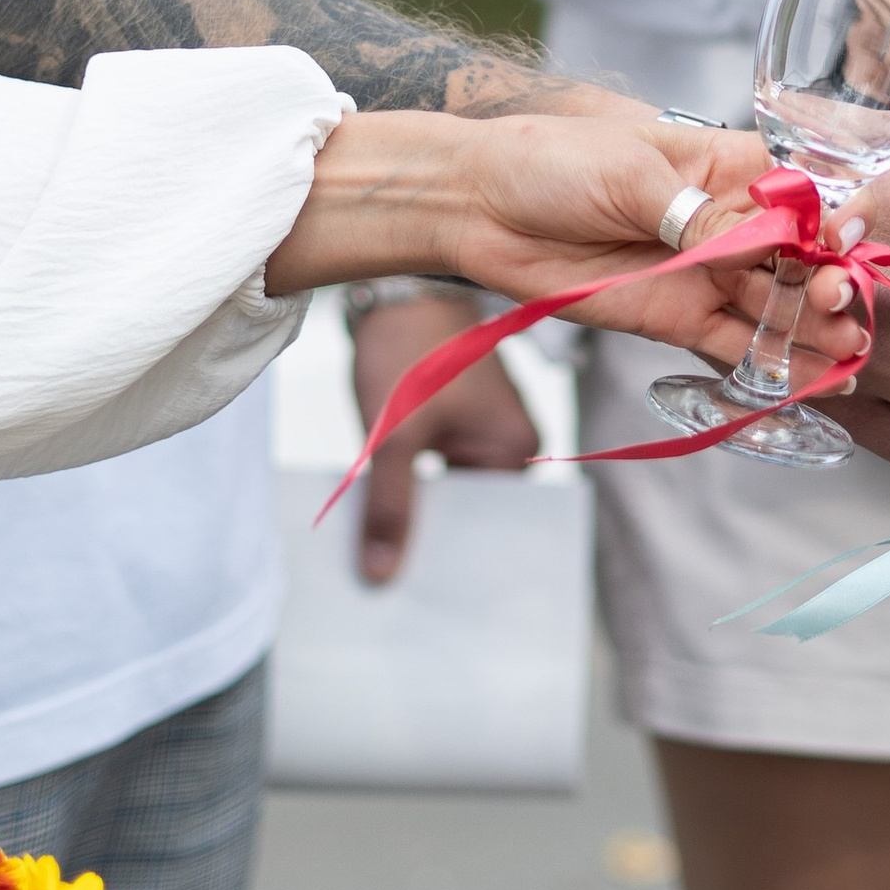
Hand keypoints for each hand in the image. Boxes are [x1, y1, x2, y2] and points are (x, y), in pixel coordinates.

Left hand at [275, 115, 873, 390]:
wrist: (480, 208)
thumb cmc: (553, 163)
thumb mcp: (632, 175)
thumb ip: (701, 216)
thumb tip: (764, 239)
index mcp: (729, 166)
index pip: (804, 195)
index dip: (835, 220)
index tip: (850, 242)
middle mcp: (730, 223)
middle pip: (801, 258)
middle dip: (829, 282)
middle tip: (840, 303)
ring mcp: (708, 275)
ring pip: (779, 307)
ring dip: (815, 330)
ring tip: (849, 353)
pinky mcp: (679, 320)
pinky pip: (739, 346)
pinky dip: (775, 363)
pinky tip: (815, 378)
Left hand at [346, 299, 538, 583]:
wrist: (391, 287)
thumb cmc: (409, 346)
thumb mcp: (395, 433)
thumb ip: (391, 505)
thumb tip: (382, 574)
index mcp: (514, 449)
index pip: (490, 526)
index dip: (453, 563)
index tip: (419, 602)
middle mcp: (504, 445)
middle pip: (467, 515)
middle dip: (430, 544)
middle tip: (389, 589)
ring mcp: (476, 434)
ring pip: (443, 495)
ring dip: (414, 516)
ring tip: (377, 561)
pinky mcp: (448, 424)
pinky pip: (430, 472)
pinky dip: (406, 489)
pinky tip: (376, 516)